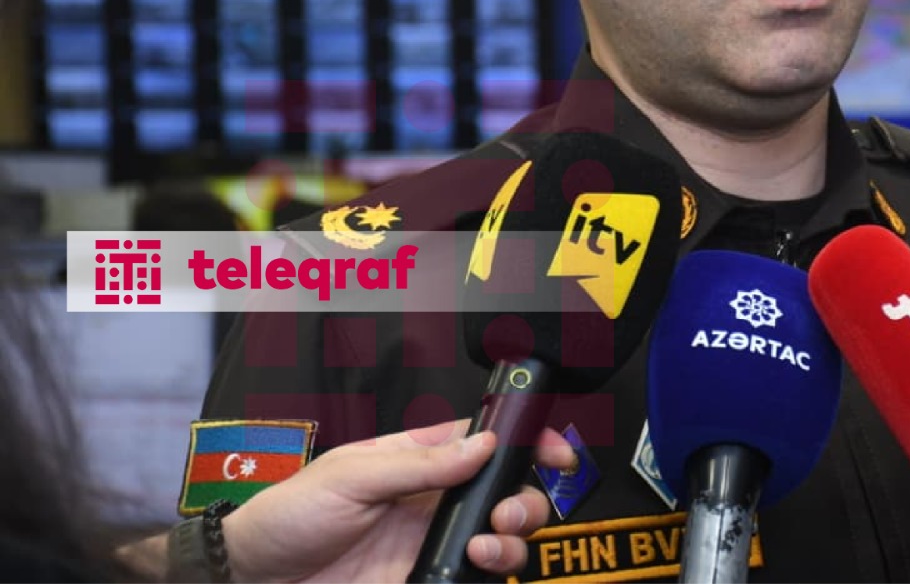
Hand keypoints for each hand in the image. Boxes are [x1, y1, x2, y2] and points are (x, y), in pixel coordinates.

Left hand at [220, 418, 576, 582]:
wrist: (252, 582)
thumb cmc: (287, 516)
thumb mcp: (350, 475)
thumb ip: (418, 463)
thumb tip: (483, 444)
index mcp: (418, 460)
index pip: (486, 441)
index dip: (527, 440)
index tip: (556, 451)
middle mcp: (433, 502)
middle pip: (507, 494)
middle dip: (526, 500)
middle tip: (506, 512)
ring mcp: (431, 547)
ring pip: (501, 541)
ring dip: (510, 541)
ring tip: (485, 547)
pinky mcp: (425, 583)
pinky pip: (474, 580)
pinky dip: (490, 573)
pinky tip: (473, 567)